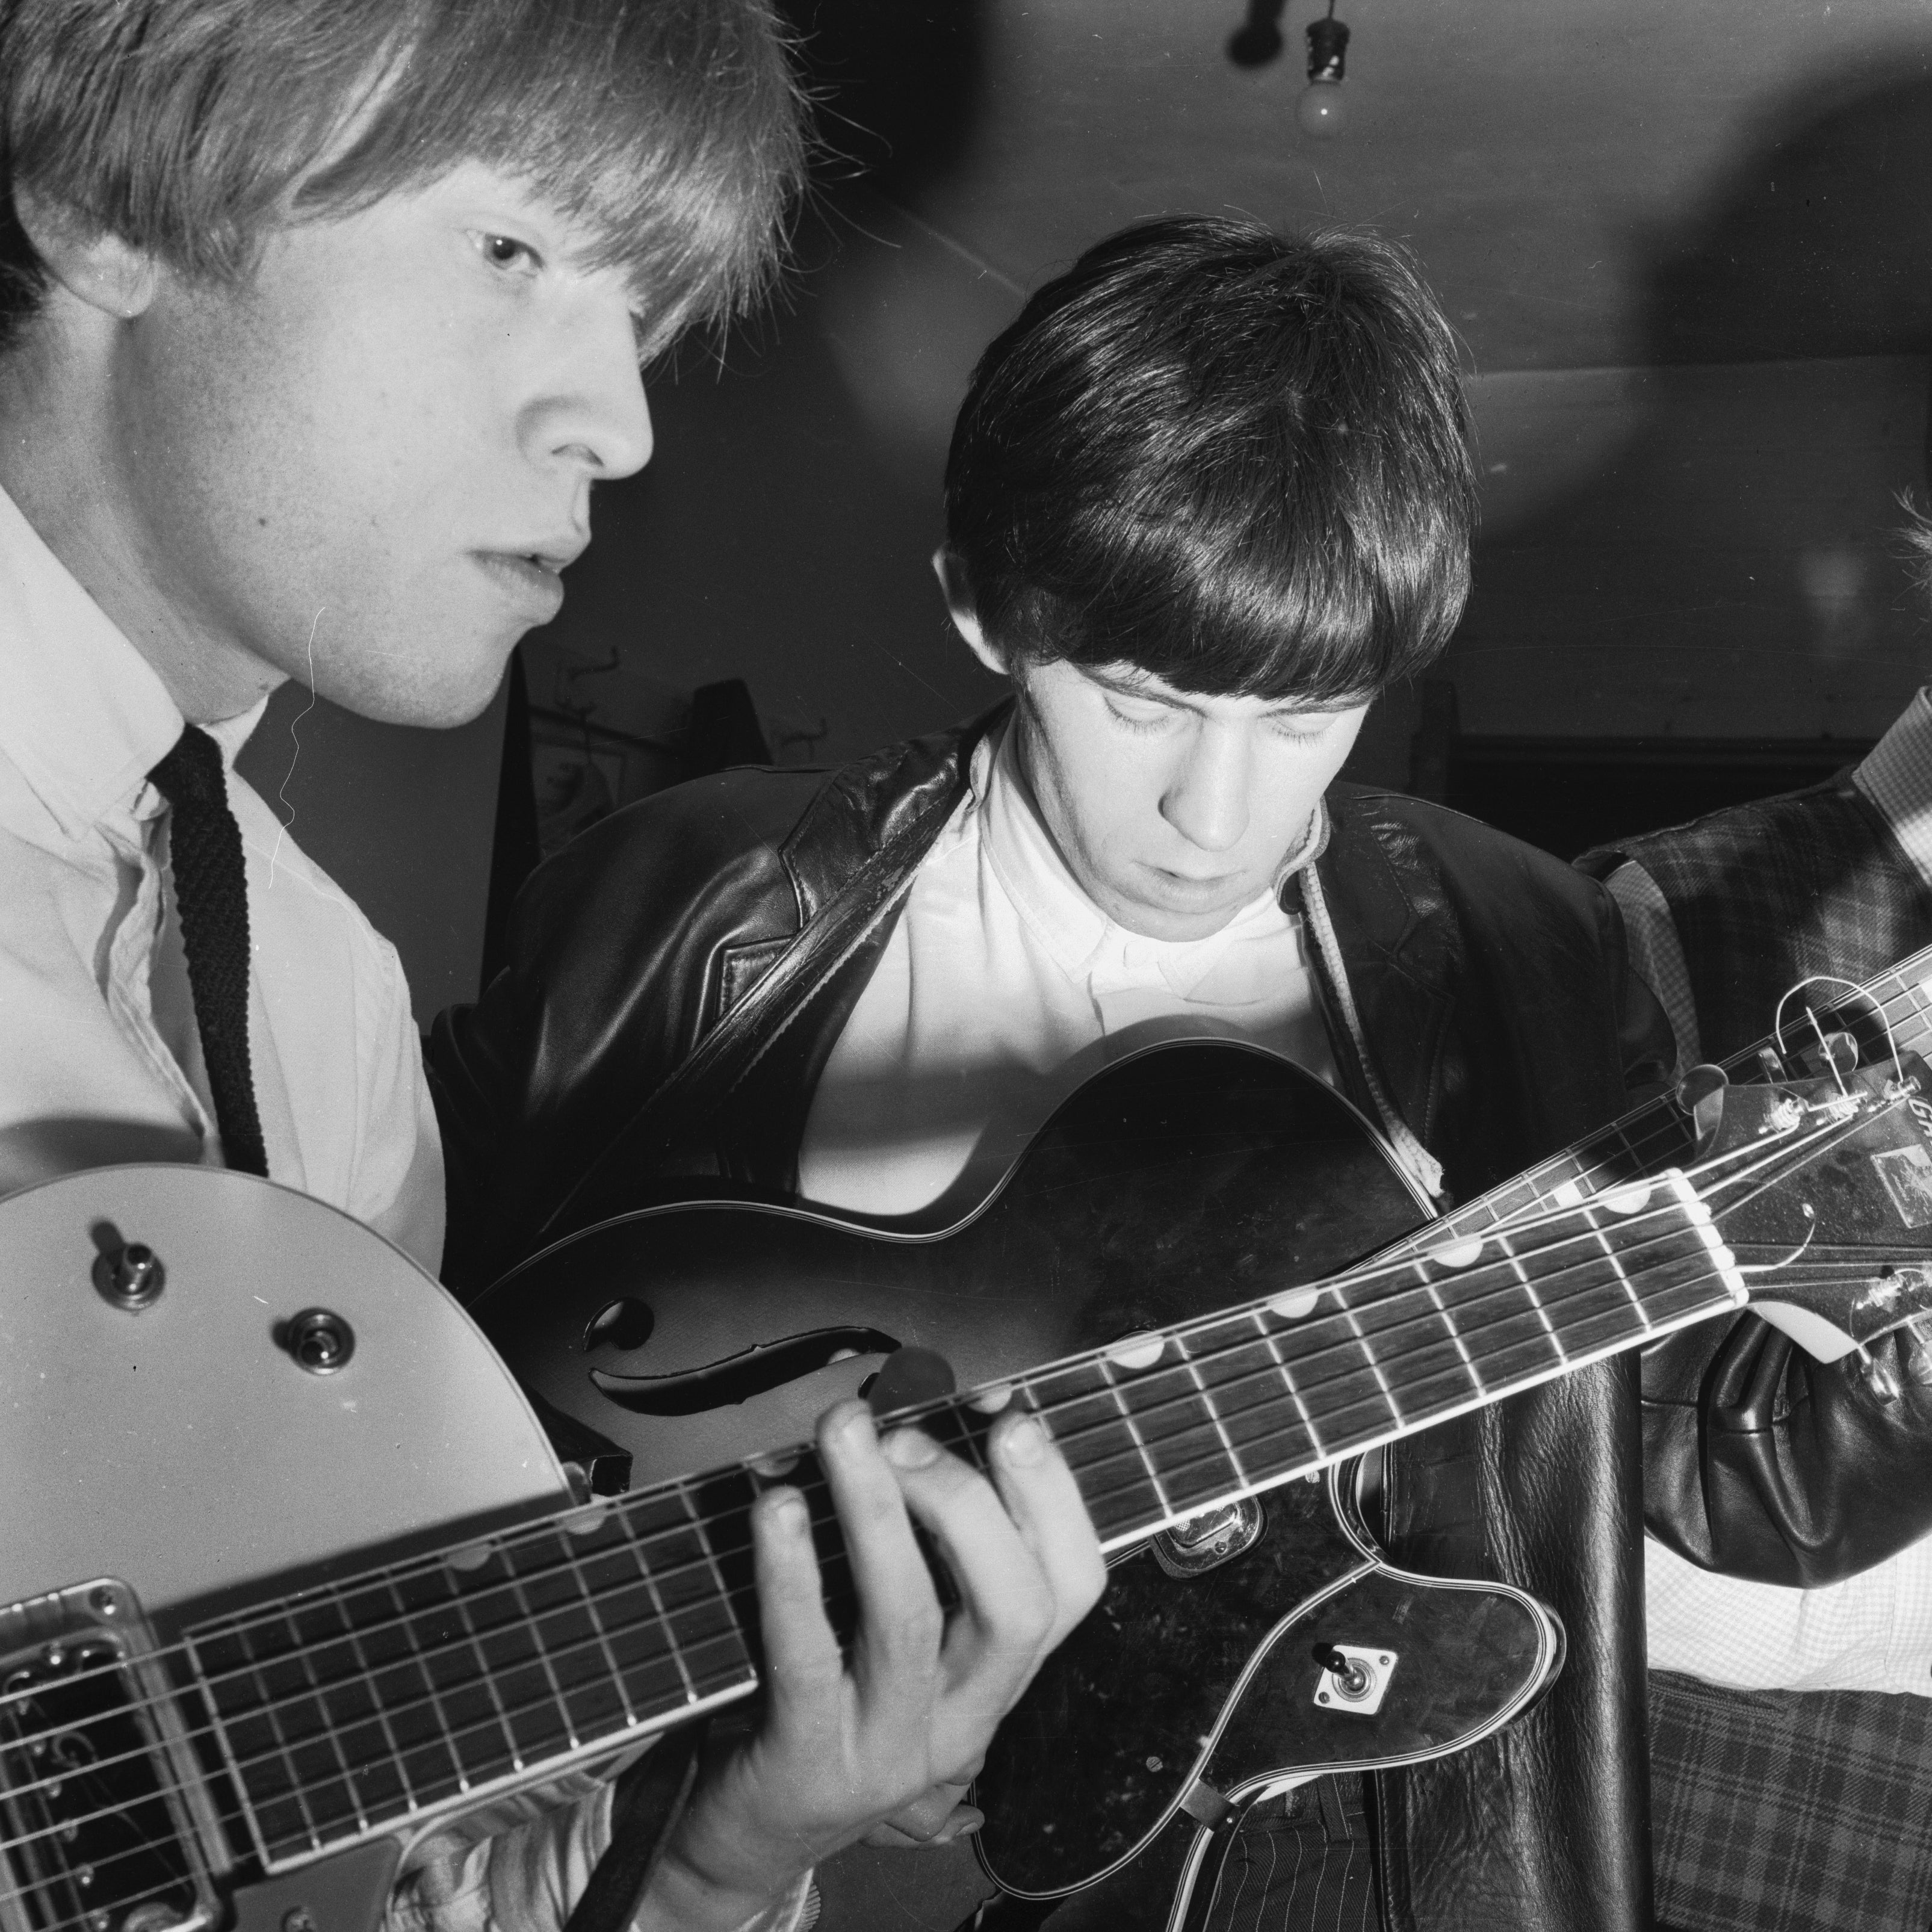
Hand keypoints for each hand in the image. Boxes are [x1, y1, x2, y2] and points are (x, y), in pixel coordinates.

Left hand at [635, 1398, 1103, 1928]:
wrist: (756, 1829)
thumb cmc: (833, 1690)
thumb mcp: (902, 1625)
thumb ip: (923, 1537)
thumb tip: (908, 1416)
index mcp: (1000, 1672)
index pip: (1075, 1585)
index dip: (1056, 1493)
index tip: (1011, 1416)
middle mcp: (965, 1714)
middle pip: (1015, 1606)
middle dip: (967, 1500)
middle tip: (905, 1434)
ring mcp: (892, 1747)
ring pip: (911, 1620)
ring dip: (877, 1508)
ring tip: (845, 1433)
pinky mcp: (811, 1760)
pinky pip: (807, 1657)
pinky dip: (791, 1572)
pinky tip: (777, 1507)